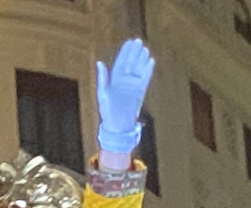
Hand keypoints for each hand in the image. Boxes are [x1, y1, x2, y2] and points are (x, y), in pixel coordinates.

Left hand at [97, 38, 155, 152]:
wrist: (118, 124)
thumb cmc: (107, 110)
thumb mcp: (103, 92)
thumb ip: (103, 77)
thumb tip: (99, 62)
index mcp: (114, 79)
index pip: (121, 62)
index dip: (125, 52)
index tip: (129, 42)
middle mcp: (124, 81)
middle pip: (131, 63)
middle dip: (134, 52)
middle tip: (138, 41)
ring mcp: (132, 85)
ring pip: (138, 69)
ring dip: (141, 59)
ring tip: (145, 49)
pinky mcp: (140, 91)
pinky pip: (145, 78)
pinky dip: (148, 70)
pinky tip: (151, 61)